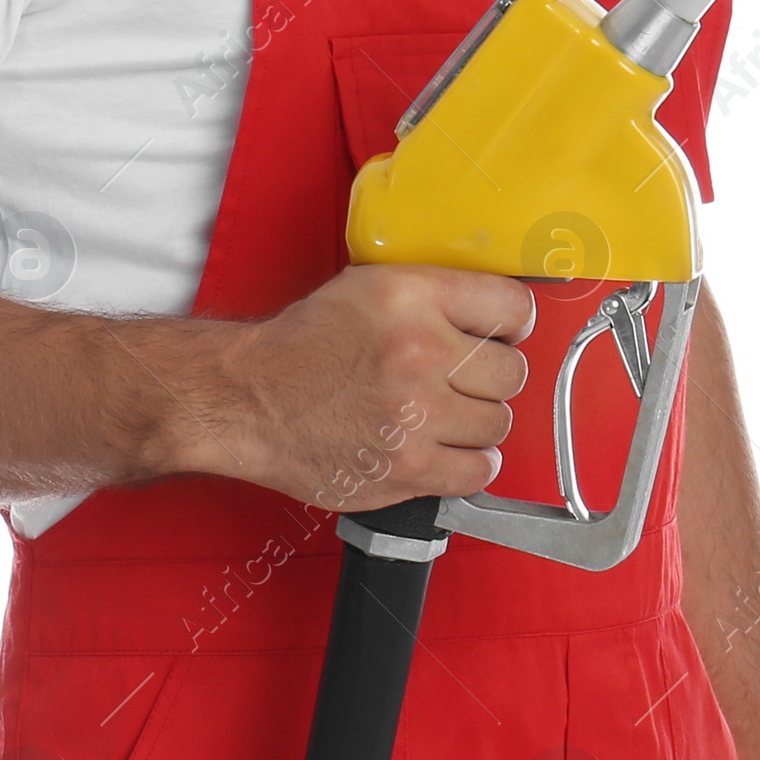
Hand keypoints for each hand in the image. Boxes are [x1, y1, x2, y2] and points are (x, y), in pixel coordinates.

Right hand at [192, 264, 534, 511]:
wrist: (247, 399)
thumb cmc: (302, 347)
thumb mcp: (367, 288)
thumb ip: (434, 296)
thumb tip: (496, 313)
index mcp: (411, 297)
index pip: (512, 306)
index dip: (512, 323)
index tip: (505, 334)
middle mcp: (419, 352)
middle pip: (512, 372)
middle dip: (490, 376)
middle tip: (463, 379)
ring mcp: (416, 416)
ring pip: (497, 424)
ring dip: (476, 421)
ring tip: (442, 414)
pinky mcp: (408, 468)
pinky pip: (477, 472)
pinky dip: (468, 463)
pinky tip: (444, 447)